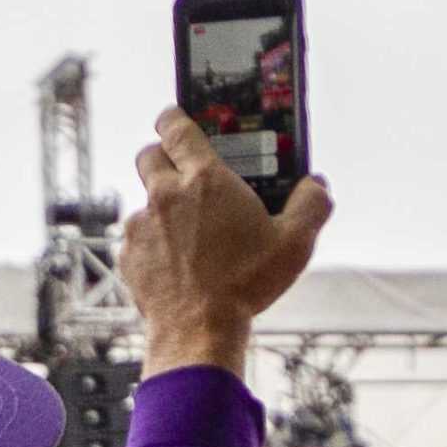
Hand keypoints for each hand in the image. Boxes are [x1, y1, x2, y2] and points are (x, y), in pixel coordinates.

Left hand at [125, 106, 333, 376]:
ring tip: (187, 233)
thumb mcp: (295, 243)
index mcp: (205, 179)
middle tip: (182, 171)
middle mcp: (166, 194)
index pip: (176, 127)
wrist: (198, 329)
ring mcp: (142, 225)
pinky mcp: (129, 255)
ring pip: (144, 201)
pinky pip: (137, 239)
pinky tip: (175, 264)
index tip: (174, 117)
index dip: (173, 117)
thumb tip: (318, 184)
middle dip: (162, 156)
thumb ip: (312, 205)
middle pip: (149, 155)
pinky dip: (152, 245)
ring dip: (161, 208)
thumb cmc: (247, 283)